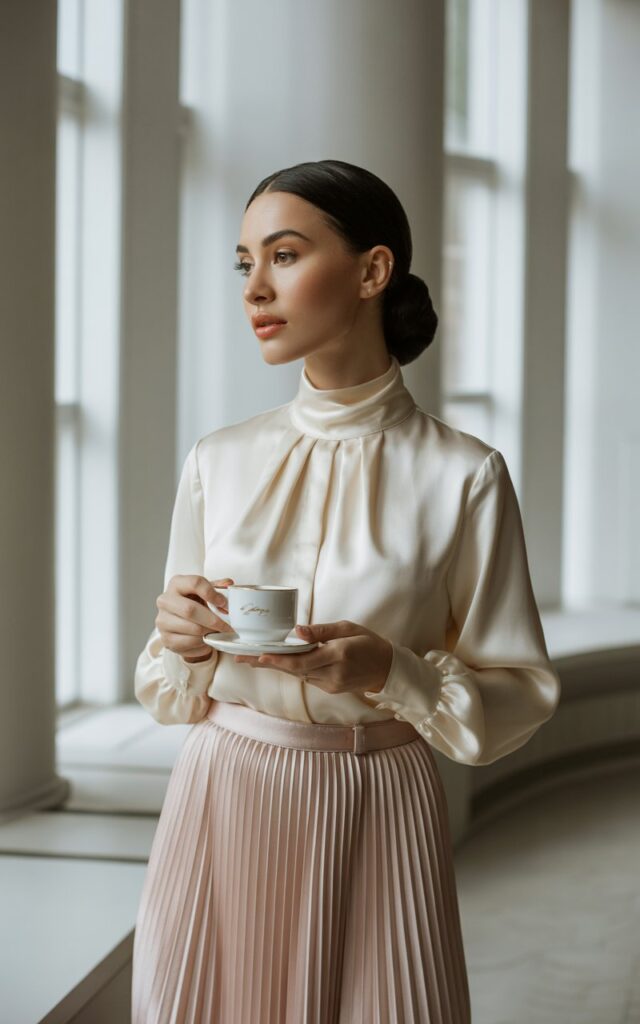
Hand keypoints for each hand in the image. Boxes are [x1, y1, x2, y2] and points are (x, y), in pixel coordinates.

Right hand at [155, 575, 235, 662]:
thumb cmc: (196, 602)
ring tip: (220, 633)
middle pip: (190, 610)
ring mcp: (163, 621)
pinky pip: (190, 644)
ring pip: (192, 629)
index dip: (212, 594)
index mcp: (177, 584)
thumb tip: (228, 584)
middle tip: (228, 626)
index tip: (224, 604)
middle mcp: (165, 601)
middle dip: (213, 620)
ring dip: (210, 633)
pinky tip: (209, 640)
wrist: (182, 621)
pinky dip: (204, 644)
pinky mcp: (166, 639)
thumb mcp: (206, 591)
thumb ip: (218, 587)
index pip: (195, 583)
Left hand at [234, 619, 392, 696]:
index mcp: (338, 655)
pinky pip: (308, 677)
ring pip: (299, 674)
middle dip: (267, 664)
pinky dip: (295, 668)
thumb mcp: (347, 628)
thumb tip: (297, 631)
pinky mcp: (330, 690)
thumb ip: (321, 631)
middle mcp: (333, 674)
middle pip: (294, 670)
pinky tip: (280, 661)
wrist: (388, 669)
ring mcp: (331, 685)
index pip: (302, 660)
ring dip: (278, 666)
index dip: (278, 660)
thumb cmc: (368, 642)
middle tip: (241, 658)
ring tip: (252, 657)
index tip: (258, 656)